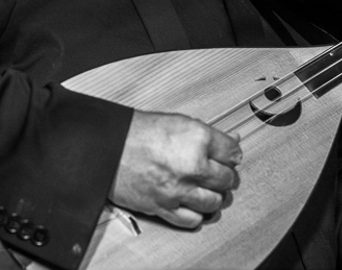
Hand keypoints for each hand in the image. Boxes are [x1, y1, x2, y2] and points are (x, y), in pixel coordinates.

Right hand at [109, 110, 241, 228]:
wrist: (108, 148)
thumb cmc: (138, 133)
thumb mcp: (179, 122)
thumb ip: (208, 134)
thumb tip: (232, 139)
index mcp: (197, 140)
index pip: (233, 152)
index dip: (232, 154)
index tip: (230, 156)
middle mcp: (191, 166)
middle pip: (227, 179)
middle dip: (225, 176)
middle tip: (218, 172)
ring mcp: (178, 190)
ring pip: (215, 202)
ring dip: (214, 196)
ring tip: (207, 189)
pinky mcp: (164, 208)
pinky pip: (193, 220)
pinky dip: (198, 214)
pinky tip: (194, 203)